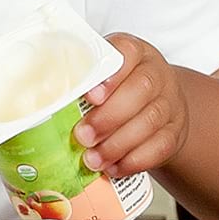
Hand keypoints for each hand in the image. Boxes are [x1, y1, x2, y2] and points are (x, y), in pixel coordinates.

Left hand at [73, 34, 188, 176]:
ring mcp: (170, 103)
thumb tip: (43, 96)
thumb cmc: (120, 84)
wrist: (159, 100)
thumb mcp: (104, 71)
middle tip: (82, 136)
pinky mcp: (175, 132)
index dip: (110, 75)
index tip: (90, 96)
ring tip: (92, 159)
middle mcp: (156, 73)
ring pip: (150, 122)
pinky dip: (134, 161)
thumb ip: (82, 78)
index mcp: (135, 51)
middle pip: (141, 90)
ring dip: (117, 145)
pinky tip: (113, 168)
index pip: (127, 52)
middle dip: (108, 117)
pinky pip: (160, 148)